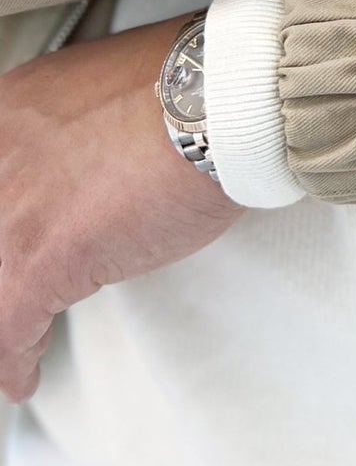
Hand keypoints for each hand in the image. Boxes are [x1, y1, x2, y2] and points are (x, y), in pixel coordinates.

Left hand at [0, 17, 238, 402]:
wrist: (225, 102)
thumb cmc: (196, 91)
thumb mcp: (114, 91)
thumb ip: (80, 127)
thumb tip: (91, 158)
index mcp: (11, 106)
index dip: (8, 223)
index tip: (15, 237)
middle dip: (7, 266)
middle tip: (25, 292)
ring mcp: (7, 206)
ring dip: (7, 317)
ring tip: (19, 339)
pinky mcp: (34, 259)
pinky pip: (7, 330)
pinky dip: (14, 361)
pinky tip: (23, 374)